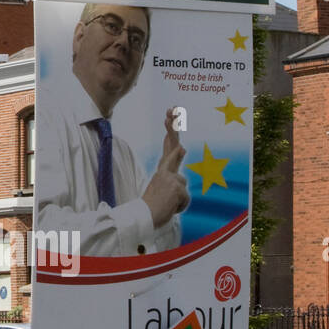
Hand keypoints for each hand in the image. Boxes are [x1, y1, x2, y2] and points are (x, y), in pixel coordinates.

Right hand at [142, 110, 188, 228]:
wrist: (144, 219)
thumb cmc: (154, 207)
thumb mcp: (166, 189)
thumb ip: (174, 170)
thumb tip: (182, 147)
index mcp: (162, 171)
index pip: (168, 148)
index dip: (170, 132)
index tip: (169, 117)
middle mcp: (165, 171)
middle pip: (172, 145)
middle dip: (172, 127)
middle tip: (172, 110)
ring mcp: (170, 177)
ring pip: (182, 184)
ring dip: (179, 198)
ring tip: (167, 195)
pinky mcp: (175, 186)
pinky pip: (185, 198)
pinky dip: (180, 207)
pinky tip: (170, 209)